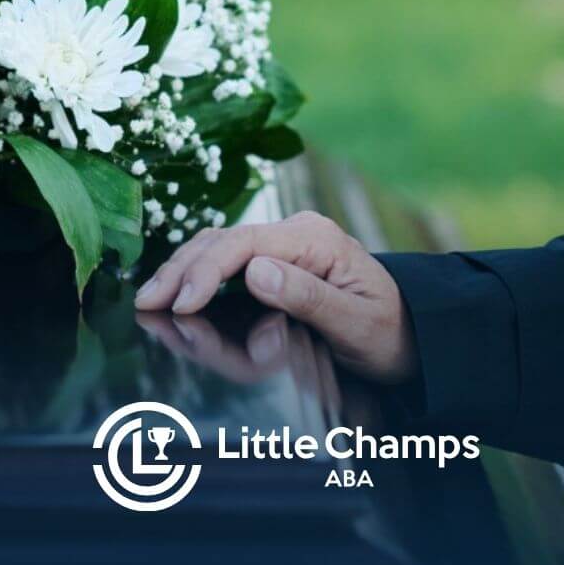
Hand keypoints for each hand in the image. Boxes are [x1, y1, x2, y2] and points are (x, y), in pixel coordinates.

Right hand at [134, 212, 418, 383]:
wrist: (416, 332)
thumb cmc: (390, 332)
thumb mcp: (356, 323)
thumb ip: (307, 297)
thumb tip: (255, 272)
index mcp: (315, 239)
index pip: (245, 244)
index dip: (206, 272)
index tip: (181, 305)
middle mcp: (296, 232)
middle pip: (223, 240)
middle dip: (182, 271)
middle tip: (147, 304)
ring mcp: (285, 245)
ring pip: (219, 247)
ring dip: (183, 272)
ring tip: (150, 300)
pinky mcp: (278, 261)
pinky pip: (229, 261)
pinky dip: (198, 276)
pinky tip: (176, 293)